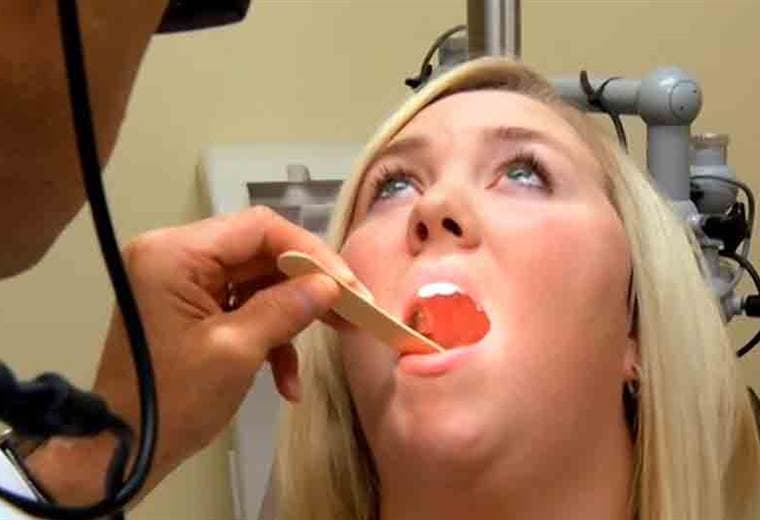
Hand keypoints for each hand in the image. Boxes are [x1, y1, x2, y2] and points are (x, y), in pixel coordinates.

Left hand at [91, 207, 360, 498]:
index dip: (310, 252)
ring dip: (292, 315)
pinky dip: (269, 336)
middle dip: (307, 284)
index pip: (258, 228)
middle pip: (260, 252)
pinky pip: (241, 306)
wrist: (124, 453)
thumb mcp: (236, 352)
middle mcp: (176, 256)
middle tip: (350, 309)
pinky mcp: (190, 308)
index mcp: (175, 253)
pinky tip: (286, 381)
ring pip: (257, 281)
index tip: (347, 285)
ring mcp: (182, 283)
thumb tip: (331, 286)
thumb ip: (285, 309)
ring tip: (334, 337)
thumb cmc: (173, 400)